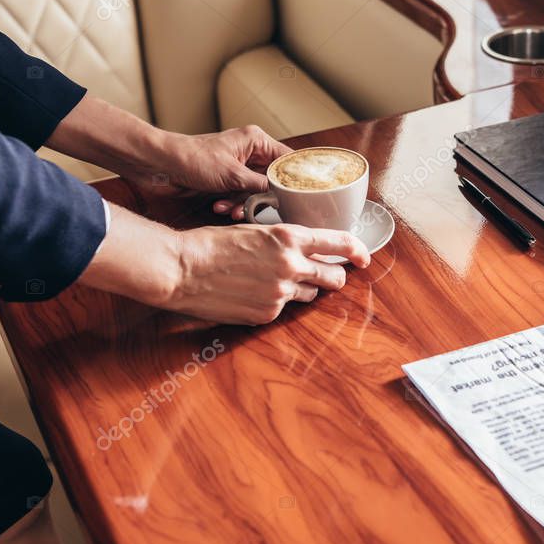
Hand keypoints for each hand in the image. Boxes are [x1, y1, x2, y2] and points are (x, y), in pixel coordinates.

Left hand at [47, 98, 289, 218]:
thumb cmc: (191, 159)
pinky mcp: (224, 182)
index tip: (303, 198)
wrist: (157, 166)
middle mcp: (250, 153)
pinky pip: (238, 197)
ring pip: (255, 192)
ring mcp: (237, 169)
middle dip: (264, 198)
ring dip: (243, 204)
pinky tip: (219, 208)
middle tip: (260, 210)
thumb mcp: (232, 176)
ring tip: (230, 210)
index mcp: (256, 141)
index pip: (289, 160)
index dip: (296, 180)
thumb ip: (262, 187)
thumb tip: (284, 197)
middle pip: (273, 180)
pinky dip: (231, 205)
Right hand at [78, 206, 370, 324]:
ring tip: (277, 281)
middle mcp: (290, 265)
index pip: (339, 243)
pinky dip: (276, 302)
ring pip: (310, 296)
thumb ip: (283, 241)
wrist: (181, 269)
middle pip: (333, 277)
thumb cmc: (211, 243)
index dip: (357, 251)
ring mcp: (280, 293)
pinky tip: (254, 294)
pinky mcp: (267, 314)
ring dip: (303, 289)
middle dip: (333, 276)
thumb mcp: (253, 229)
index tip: (363, 256)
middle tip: (327, 275)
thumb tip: (304, 249)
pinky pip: (284, 309)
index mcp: (288, 237)